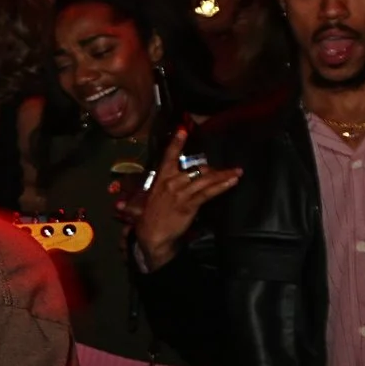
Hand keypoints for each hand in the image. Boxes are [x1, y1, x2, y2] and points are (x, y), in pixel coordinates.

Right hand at [129, 128, 242, 268]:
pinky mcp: (191, 204)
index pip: (169, 157)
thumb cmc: (148, 219)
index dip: (176, 143)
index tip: (182, 130)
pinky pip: (209, 192)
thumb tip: (126, 199)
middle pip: (197, 169)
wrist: (152, 235)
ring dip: (224, 175)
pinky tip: (232, 181)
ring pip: (206, 179)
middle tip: (225, 170)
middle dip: (213, 169)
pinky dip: (222, 186)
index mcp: (161, 179)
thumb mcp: (146, 201)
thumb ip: (150, 195)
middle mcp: (172, 182)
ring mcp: (182, 193)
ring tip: (237, 172)